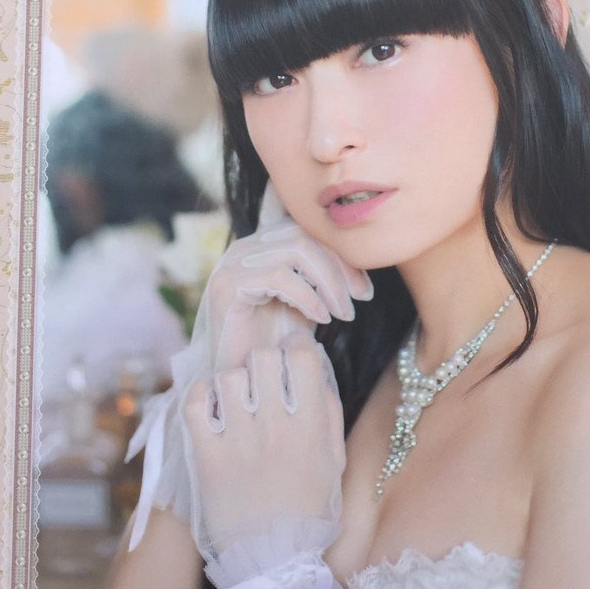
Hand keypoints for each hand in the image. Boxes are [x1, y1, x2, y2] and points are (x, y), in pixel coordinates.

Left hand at [183, 330, 345, 550]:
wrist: (273, 562)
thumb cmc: (309, 512)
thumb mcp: (334, 462)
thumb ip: (328, 414)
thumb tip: (315, 373)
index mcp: (311, 427)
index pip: (302, 356)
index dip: (297, 349)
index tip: (292, 358)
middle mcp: (275, 427)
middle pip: (263, 358)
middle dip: (265, 362)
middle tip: (263, 379)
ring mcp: (237, 441)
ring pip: (228, 377)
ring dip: (233, 382)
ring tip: (237, 400)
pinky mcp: (207, 457)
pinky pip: (195, 403)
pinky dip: (201, 397)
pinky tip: (212, 407)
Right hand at [202, 182, 372, 371]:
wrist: (245, 381)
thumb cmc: (278, 342)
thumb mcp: (311, 300)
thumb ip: (324, 272)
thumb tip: (360, 251)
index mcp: (263, 245)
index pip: (283, 207)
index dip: (310, 207)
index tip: (342, 209)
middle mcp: (245, 246)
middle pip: (304, 232)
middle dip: (342, 263)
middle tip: (363, 296)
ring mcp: (232, 264)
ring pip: (296, 250)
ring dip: (330, 282)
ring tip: (345, 312)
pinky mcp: (226, 286)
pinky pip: (280, 277)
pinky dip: (309, 296)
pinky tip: (323, 318)